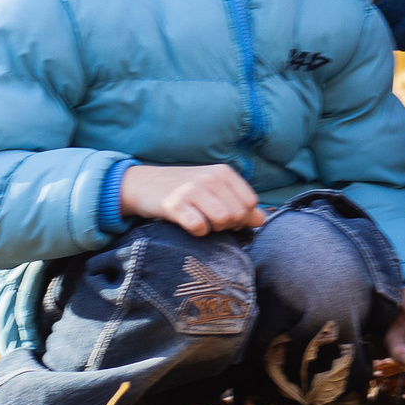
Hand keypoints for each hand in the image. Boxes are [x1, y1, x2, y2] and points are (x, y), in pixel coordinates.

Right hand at [118, 163, 263, 236]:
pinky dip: (197, 232)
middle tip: (211, 222)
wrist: (142, 184)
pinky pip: (199, 226)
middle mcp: (210, 177)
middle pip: (238, 214)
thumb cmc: (184, 191)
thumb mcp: (214, 191)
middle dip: (228, 225)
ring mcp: (192, 189)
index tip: (226, 218)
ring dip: (213, 229)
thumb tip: (261, 220)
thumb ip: (240, 204)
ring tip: (201, 222)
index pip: (250, 202)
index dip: (242, 217)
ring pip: (222, 219)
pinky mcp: (175, 204)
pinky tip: (188, 225)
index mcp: (223, 172)